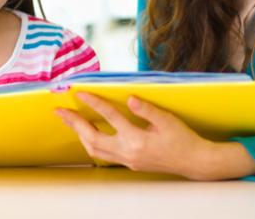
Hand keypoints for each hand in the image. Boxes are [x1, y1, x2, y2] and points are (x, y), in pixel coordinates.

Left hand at [56, 92, 254, 180]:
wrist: (194, 162)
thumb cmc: (182, 139)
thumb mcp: (167, 120)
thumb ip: (146, 109)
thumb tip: (130, 98)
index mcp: (137, 140)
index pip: (110, 117)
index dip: (94, 103)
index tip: (80, 92)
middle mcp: (128, 152)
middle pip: (92, 138)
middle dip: (74, 124)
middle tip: (60, 111)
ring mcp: (127, 160)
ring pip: (95, 150)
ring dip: (80, 135)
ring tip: (70, 121)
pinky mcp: (130, 163)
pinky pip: (103, 154)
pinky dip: (91, 143)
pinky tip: (89, 134)